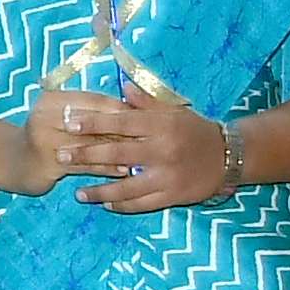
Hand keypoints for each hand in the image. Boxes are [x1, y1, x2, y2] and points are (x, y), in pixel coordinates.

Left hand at [56, 86, 234, 211]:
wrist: (229, 156)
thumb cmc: (194, 130)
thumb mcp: (173, 110)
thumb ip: (145, 101)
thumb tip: (122, 84)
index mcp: (160, 125)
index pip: (120, 122)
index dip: (92, 123)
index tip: (68, 123)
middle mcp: (161, 150)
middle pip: (116, 154)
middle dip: (84, 156)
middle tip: (60, 156)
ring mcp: (166, 176)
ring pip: (125, 187)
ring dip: (99, 191)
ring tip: (78, 193)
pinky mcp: (172, 196)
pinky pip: (141, 203)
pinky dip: (121, 205)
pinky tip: (105, 203)